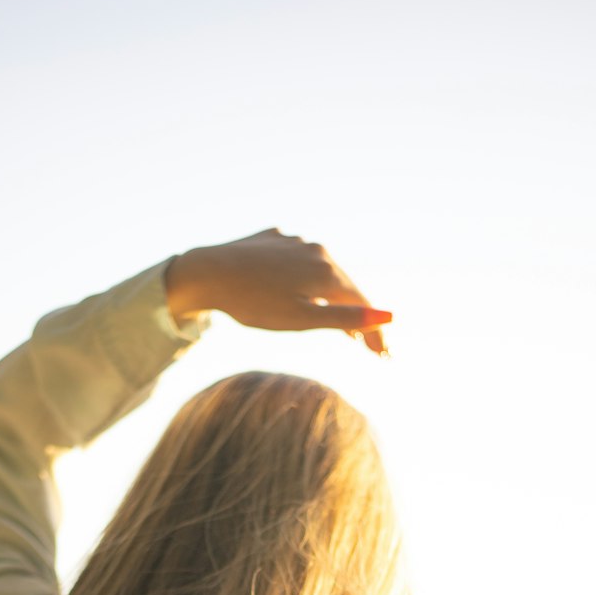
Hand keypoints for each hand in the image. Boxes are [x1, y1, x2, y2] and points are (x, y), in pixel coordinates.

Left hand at [165, 228, 391, 355]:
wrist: (207, 272)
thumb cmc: (254, 302)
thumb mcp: (301, 318)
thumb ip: (344, 318)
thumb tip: (388, 316)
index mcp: (327, 271)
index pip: (362, 303)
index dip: (374, 332)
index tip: (383, 355)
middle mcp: (317, 250)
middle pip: (345, 286)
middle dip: (358, 315)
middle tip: (370, 345)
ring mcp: (294, 241)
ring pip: (321, 272)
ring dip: (333, 296)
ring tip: (341, 322)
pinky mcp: (273, 238)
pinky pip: (297, 262)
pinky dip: (306, 280)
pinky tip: (304, 290)